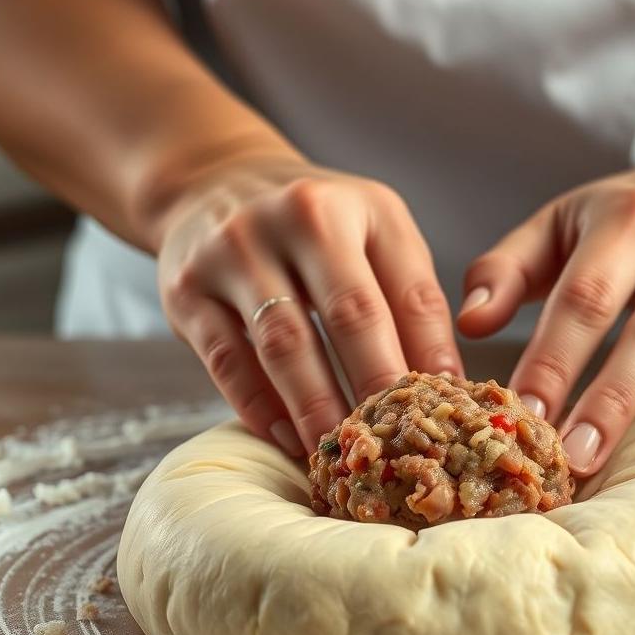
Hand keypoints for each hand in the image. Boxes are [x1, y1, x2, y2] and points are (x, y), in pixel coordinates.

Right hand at [157, 154, 462, 455]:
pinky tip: (287, 438)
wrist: (212, 183)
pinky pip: (228, 359)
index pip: (411, 290)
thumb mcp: (371, 233)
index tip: (447, 408)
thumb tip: (444, 383)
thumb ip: (408, 295)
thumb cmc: (313, 227)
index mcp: (362, 207)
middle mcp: (299, 218)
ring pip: (285, 343)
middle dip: (378, 386)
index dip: (434, 355)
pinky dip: (260, 406)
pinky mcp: (187, 289)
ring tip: (341, 451)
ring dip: (317, 407)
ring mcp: (236, 250)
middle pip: (351, 315)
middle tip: (396, 442)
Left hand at [457, 153, 634, 474]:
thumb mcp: (561, 224)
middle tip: (557, 454)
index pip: (582, 296)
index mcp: (624, 218)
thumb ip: (508, 269)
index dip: (549, 358)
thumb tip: (468, 321)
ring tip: (593, 456)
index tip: (517, 414)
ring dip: (632, 403)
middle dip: (592, 395)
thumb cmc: (626, 218)